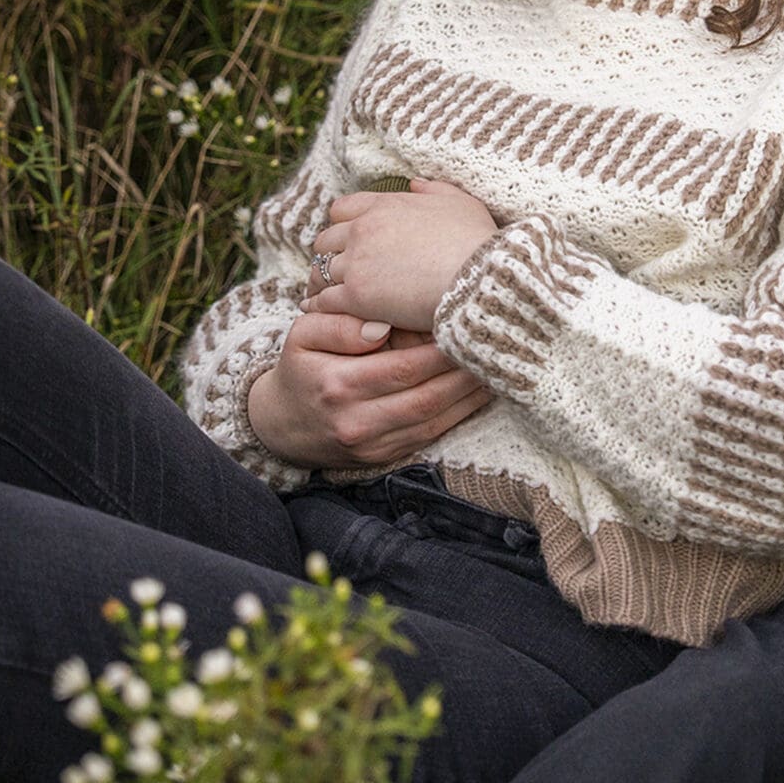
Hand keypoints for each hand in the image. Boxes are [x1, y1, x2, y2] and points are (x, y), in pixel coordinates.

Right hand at [245, 307, 492, 470]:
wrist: (281, 424)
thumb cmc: (300, 368)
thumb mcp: (301, 336)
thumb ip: (337, 324)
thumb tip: (380, 326)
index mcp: (338, 385)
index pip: (404, 367)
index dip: (442, 350)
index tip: (471, 327)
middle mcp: (357, 421)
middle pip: (427, 396)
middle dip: (467, 372)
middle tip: (502, 346)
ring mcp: (373, 445)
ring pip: (435, 420)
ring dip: (471, 396)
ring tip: (502, 366)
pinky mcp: (385, 458)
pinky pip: (431, 436)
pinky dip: (460, 414)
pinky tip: (481, 392)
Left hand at [304, 179, 499, 332]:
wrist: (480, 278)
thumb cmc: (477, 242)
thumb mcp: (461, 203)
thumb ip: (433, 189)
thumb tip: (414, 182)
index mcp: (384, 205)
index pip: (341, 209)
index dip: (342, 225)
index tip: (349, 241)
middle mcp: (363, 229)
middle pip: (325, 240)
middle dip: (330, 255)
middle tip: (336, 272)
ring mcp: (357, 262)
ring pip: (320, 271)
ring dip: (322, 283)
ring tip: (325, 296)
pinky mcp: (356, 296)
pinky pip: (324, 301)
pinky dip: (319, 307)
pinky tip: (322, 314)